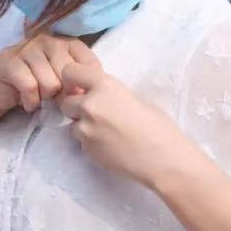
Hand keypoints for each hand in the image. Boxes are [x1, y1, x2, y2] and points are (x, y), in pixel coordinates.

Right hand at [0, 34, 98, 117]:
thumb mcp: (62, 82)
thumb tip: (88, 92)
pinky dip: (30, 101)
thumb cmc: (35, 85)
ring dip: (45, 99)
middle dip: (62, 95)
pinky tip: (27, 101)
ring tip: (38, 98)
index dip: (83, 85)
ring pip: (50, 83)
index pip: (87, 63)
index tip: (72, 93)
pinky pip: (30, 86)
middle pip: (68, 75)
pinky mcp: (8, 60)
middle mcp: (47, 38)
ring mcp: (26, 47)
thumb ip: (78, 81)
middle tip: (51, 98)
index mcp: (65, 41)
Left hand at [57, 62, 192, 188]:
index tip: (81, 87)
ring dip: (84, 126)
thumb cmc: (158, 126)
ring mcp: (86, 129)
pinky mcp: (87, 150)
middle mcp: (90, 105)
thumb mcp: (134, 98)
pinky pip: (81, 142)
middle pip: (66, 102)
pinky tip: (111, 146)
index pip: (70, 72)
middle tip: (97, 114)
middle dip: (77, 107)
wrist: (163, 159)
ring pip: (72, 124)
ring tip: (108, 133)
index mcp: (105, 86)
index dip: (73, 80)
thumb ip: (109, 94)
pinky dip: (91, 143)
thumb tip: (95, 95)